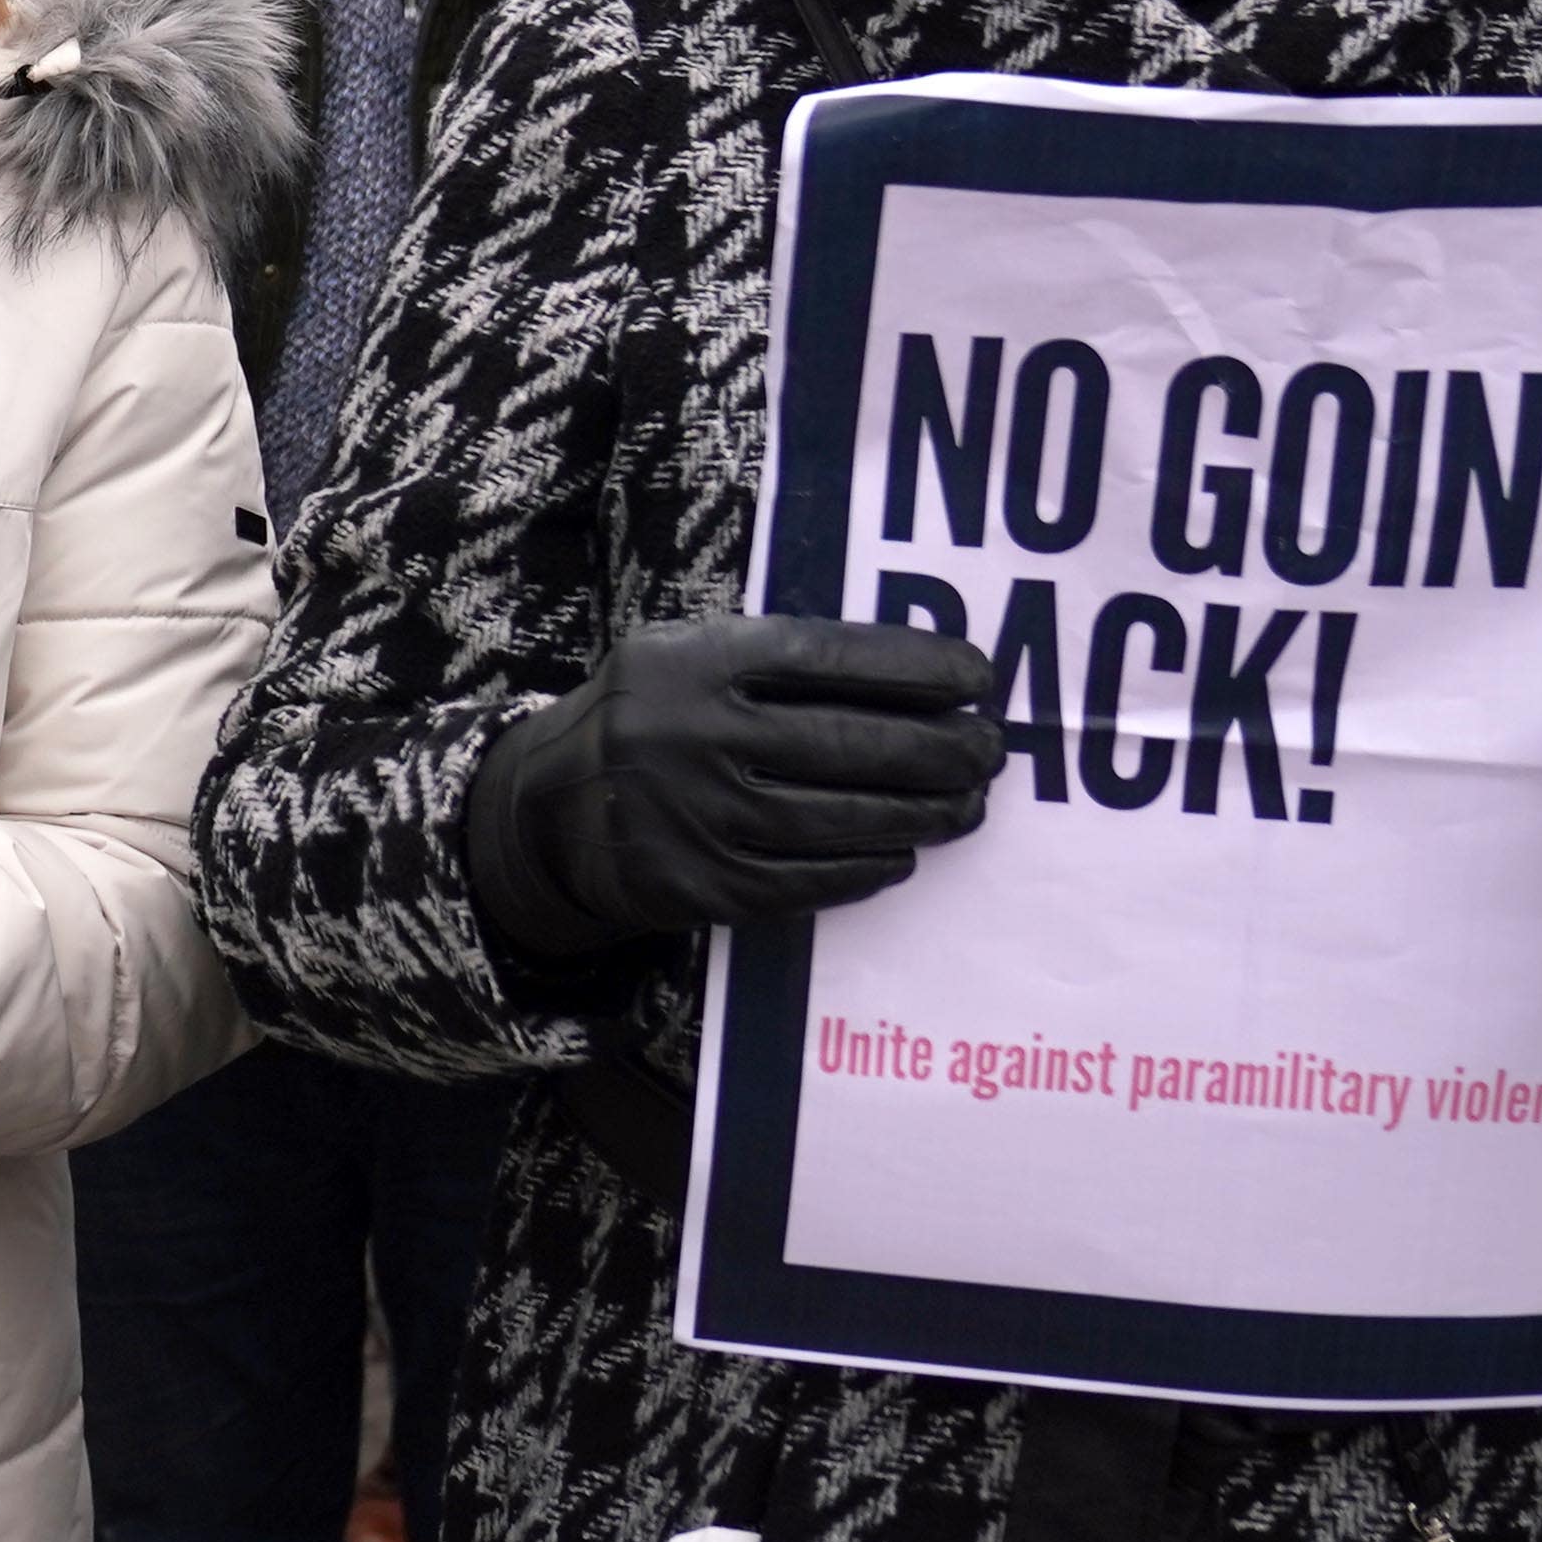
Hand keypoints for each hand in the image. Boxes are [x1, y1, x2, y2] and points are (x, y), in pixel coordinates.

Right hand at [458, 612, 1004, 962]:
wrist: (551, 809)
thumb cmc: (651, 717)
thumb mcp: (687, 657)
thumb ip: (777, 658)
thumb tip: (913, 676)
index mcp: (696, 661)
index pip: (828, 656)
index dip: (914, 668)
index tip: (977, 678)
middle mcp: (696, 734)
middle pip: (850, 742)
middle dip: (941, 748)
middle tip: (990, 750)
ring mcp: (698, 815)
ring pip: (842, 817)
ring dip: (923, 812)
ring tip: (966, 804)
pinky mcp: (702, 885)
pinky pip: (810, 879)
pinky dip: (868, 867)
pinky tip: (903, 852)